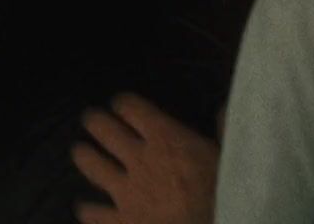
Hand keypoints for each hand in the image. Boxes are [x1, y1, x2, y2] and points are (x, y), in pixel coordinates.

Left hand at [71, 93, 218, 223]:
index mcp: (166, 138)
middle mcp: (139, 159)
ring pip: (92, 165)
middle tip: (91, 119)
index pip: (132, 108)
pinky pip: (94, 214)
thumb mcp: (234, 158)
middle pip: (104, 130)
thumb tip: (224, 107)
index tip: (121, 103)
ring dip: (84, 156)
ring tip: (79, 151)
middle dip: (96, 122)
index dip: (124, 104)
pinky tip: (83, 210)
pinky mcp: (120, 222)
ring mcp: (125, 192)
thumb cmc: (225, 196)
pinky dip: (88, 211)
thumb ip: (226, 130)